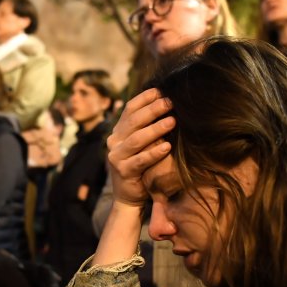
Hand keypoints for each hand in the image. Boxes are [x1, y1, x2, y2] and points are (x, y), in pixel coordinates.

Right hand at [105, 88, 174, 206]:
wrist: (129, 196)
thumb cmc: (141, 166)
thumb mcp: (141, 143)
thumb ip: (147, 126)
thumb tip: (166, 102)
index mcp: (119, 131)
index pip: (130, 108)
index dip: (145, 98)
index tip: (162, 90)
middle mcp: (114, 141)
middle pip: (134, 121)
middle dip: (153, 110)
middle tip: (171, 102)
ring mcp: (116, 157)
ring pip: (136, 139)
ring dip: (155, 129)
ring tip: (172, 121)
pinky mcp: (123, 171)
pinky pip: (140, 160)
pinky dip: (154, 153)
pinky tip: (167, 147)